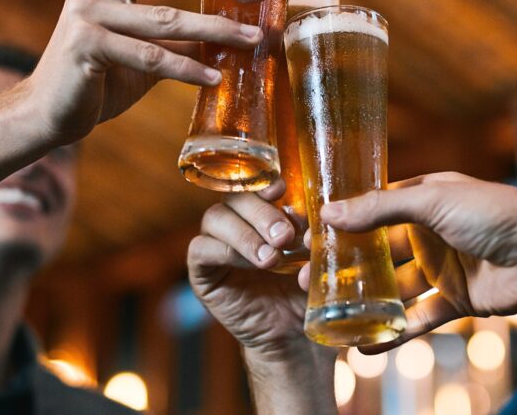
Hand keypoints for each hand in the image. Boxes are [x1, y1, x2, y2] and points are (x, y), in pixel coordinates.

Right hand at [27, 0, 269, 143]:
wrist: (45, 113)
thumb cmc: (98, 80)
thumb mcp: (144, 49)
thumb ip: (177, 36)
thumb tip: (234, 32)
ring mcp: (87, 13)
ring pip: (166, 19)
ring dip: (216, 30)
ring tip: (253, 40)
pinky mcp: (85, 44)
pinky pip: (149, 57)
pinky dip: (185, 69)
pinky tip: (214, 78)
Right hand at [188, 182, 331, 361]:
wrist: (294, 335)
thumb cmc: (305, 291)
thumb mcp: (315, 257)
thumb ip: (312, 234)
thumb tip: (312, 221)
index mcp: (263, 212)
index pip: (253, 183)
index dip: (263, 181)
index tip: (282, 190)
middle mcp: (237, 223)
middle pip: (235, 197)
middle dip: (261, 212)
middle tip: (285, 236)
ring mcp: (216, 246)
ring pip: (215, 218)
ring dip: (245, 233)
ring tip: (272, 258)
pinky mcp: (203, 272)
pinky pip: (200, 249)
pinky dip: (226, 251)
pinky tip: (253, 265)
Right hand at [314, 172, 516, 351]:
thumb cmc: (495, 213)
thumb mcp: (433, 200)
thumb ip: (381, 208)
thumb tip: (329, 212)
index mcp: (425, 198)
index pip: (375, 209)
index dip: (344, 223)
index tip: (310, 238)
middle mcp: (431, 232)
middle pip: (379, 251)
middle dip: (347, 265)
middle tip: (308, 279)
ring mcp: (443, 267)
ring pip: (395, 287)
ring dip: (366, 300)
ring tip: (328, 313)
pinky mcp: (456, 300)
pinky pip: (420, 318)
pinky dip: (396, 331)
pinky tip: (366, 343)